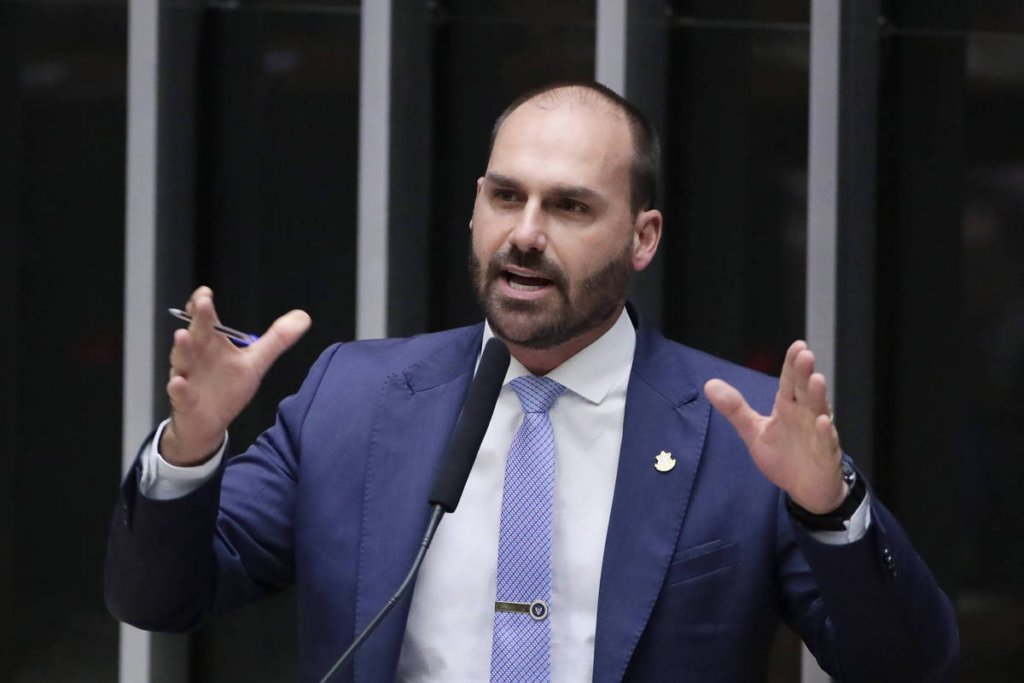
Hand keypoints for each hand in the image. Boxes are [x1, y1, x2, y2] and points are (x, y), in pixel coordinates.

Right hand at [162, 286, 310, 465]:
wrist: (208, 423)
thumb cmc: (227, 388)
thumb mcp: (255, 362)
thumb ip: (277, 340)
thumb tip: (303, 317)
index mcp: (211, 343)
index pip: (205, 318)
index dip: (203, 304)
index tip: (206, 293)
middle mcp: (196, 356)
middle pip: (196, 333)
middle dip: (197, 318)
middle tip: (201, 302)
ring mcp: (188, 376)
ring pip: (182, 360)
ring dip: (182, 348)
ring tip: (182, 335)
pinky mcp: (183, 400)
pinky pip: (179, 393)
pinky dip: (178, 387)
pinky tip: (178, 382)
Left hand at [704, 340, 846, 513]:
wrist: (805, 489)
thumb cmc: (783, 456)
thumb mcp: (754, 431)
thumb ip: (735, 409)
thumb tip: (709, 384)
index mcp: (788, 407)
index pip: (790, 382)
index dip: (792, 365)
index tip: (797, 346)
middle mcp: (805, 416)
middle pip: (804, 391)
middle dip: (804, 373)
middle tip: (805, 355)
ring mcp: (818, 435)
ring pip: (819, 412)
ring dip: (818, 397)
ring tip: (816, 380)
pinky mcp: (826, 456)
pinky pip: (827, 443)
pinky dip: (826, 433)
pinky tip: (823, 422)